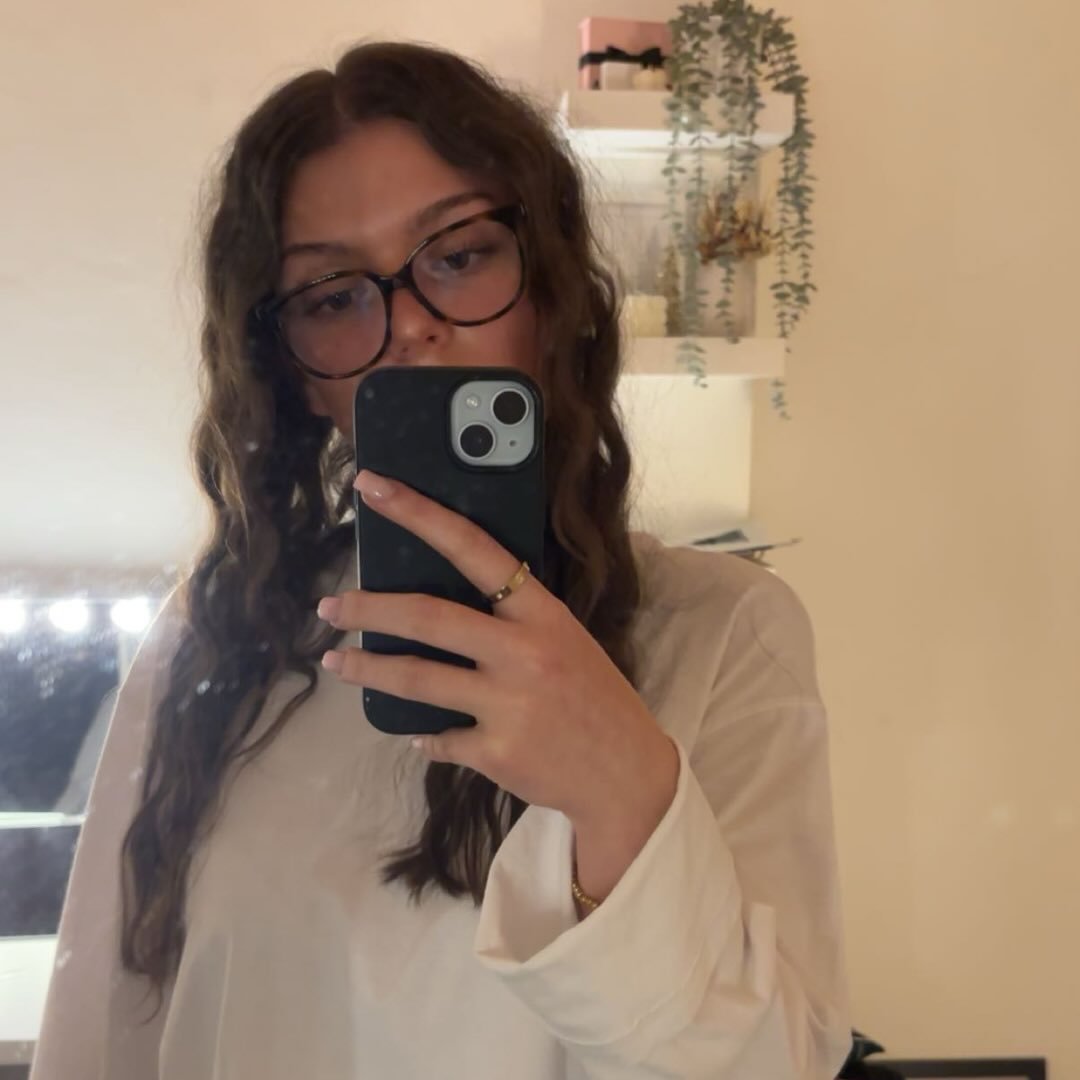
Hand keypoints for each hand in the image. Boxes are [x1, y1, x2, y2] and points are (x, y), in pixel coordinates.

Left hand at [316, 469, 679, 838]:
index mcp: (542, 613)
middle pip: (426, 616)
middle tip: (329, 607)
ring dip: (366, 669)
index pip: (474, 548)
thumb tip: (443, 608)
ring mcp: (508, 703)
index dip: (418, 513)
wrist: (627, 774)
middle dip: (367, 608)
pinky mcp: (495, 751)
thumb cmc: (594, 696)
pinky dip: (422, 734)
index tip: (372, 488)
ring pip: (415, 678)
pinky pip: (438, 737)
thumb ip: (513, 620)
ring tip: (336, 662)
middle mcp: (523, 652)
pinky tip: (416, 733)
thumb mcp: (564, 640)